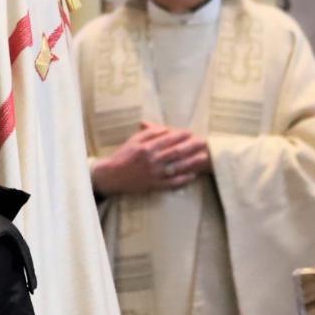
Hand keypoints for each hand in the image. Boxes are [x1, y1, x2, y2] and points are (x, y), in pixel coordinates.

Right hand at [90, 123, 208, 196]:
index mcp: (146, 148)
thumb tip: (165, 129)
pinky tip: (193, 175)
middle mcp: (152, 161)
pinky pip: (172, 183)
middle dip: (191, 146)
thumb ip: (149, 133)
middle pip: (176, 152)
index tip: (190, 132)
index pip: (168, 140)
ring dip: (192, 162)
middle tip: (203, 142)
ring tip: (203, 157)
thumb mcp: (133, 140)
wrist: (111, 176)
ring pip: (177, 167)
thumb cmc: (122, 156)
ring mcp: (155, 174)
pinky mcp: (155, 185)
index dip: (180, 136)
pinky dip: (183, 179)